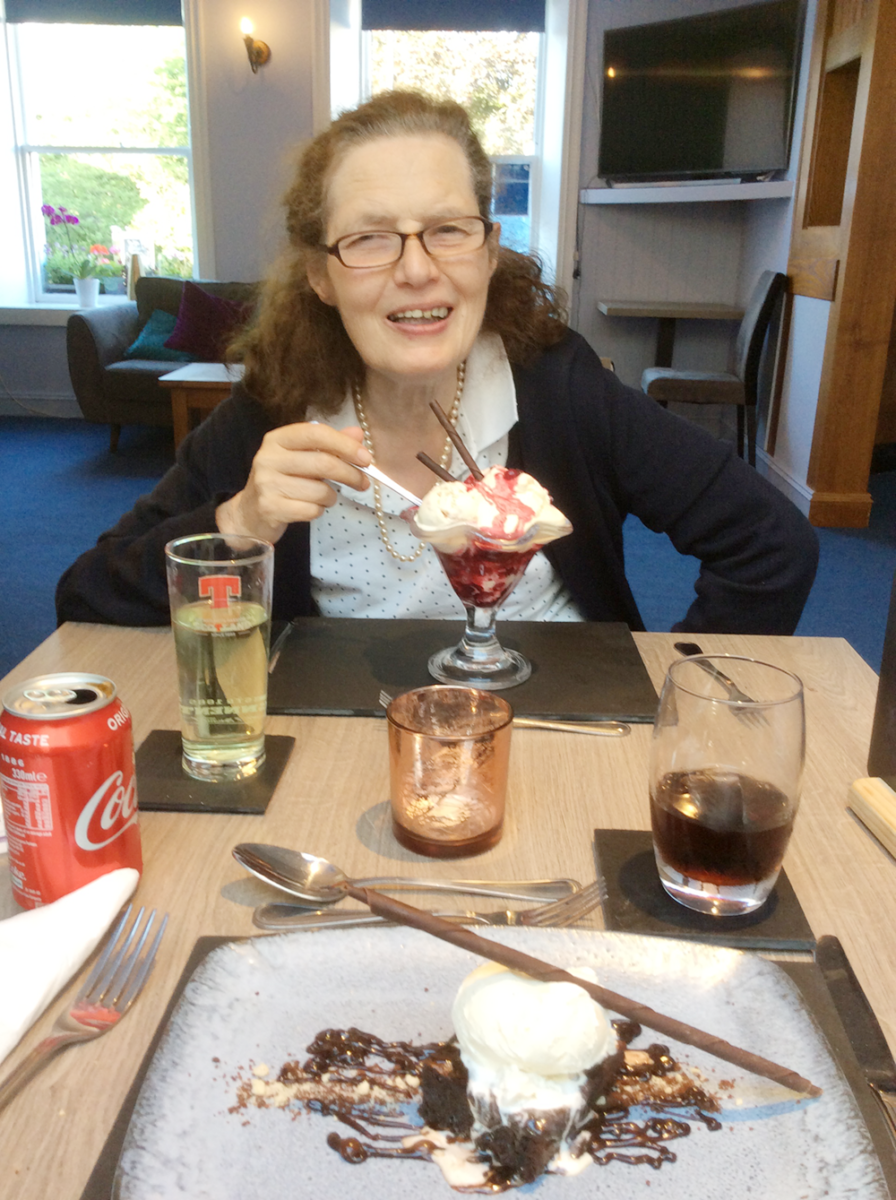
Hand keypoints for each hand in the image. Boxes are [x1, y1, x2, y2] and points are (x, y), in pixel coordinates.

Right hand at [216, 422, 370, 543]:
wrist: (250, 513)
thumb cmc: (283, 481)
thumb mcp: (303, 458)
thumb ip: (330, 445)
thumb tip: (358, 434)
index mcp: (277, 439)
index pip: (316, 433)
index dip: (345, 445)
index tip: (366, 458)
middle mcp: (268, 458)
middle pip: (323, 463)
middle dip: (351, 474)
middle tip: (364, 483)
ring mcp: (266, 484)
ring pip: (320, 490)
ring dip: (331, 497)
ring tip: (325, 497)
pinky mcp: (270, 508)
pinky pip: (311, 510)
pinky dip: (318, 511)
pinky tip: (310, 508)